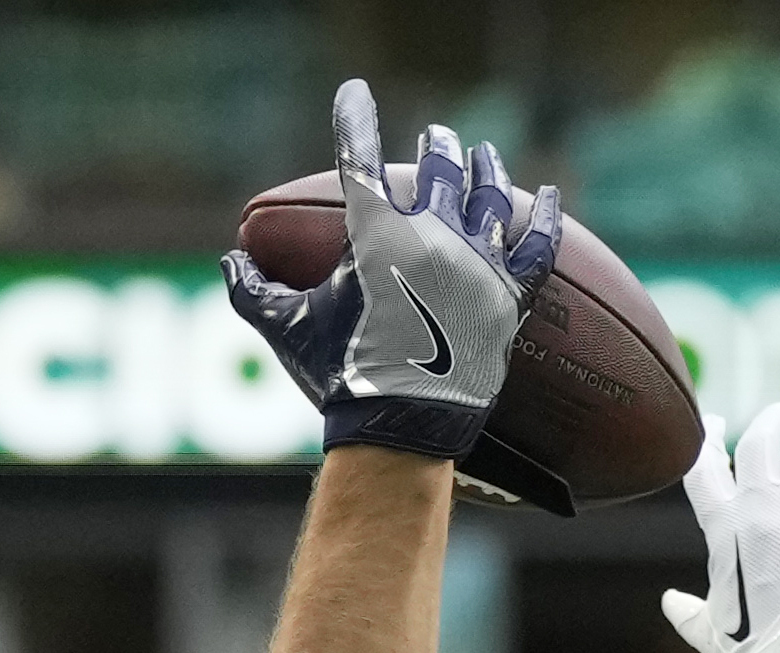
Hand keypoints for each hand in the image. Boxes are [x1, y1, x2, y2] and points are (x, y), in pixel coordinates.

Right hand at [224, 77, 559, 465]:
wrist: (400, 431)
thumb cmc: (341, 378)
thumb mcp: (289, 331)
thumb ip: (255, 291)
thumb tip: (229, 262)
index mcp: (376, 235)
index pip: (361, 158)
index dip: (354, 121)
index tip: (353, 94)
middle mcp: (432, 237)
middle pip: (439, 169)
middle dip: (437, 148)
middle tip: (436, 139)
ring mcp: (476, 265)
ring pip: (488, 196)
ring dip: (483, 168)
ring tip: (482, 154)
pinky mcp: (508, 299)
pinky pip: (537, 247)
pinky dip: (545, 218)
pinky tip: (550, 197)